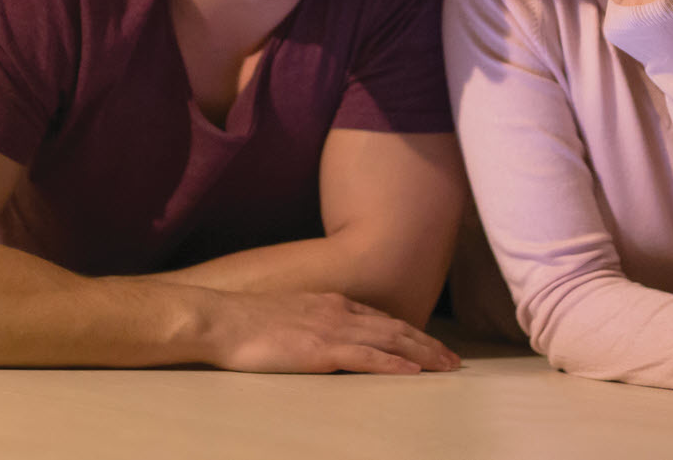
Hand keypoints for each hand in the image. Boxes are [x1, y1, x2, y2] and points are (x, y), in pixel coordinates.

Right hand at [197, 290, 460, 374]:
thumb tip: (316, 340)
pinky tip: (414, 371)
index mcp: (328, 302)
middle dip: (427, 343)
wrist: (219, 319)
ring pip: (391, 340)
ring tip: (447, 366)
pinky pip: (368, 357)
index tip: (427, 343)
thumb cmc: (242, 322)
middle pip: (395, 327)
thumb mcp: (285, 315)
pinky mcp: (322, 349)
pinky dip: (395, 363)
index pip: (379, 317)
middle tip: (452, 359)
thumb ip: (308, 324)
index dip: (408, 331)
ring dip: (423, 353)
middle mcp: (338, 311)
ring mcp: (332, 329)